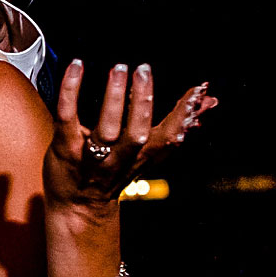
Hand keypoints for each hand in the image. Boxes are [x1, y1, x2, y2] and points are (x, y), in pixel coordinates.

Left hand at [45, 62, 216, 215]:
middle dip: (142, 102)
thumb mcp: (149, 152)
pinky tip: (77, 67)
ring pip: (106, 129)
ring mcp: (91, 157)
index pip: (169, 138)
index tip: (198, 91)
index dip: (184, 115)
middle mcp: (120, 159)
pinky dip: (71, 91)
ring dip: (113, 97)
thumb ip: (176, 126)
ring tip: (119, 69)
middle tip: (143, 69)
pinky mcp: (65, 150)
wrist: (77, 210)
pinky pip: (67, 118)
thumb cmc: (116, 172)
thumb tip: (210, 102)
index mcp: (143, 157)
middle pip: (137, 134)